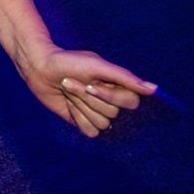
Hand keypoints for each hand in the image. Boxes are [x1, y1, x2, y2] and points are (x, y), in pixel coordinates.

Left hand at [20, 46, 156, 136]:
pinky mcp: (82, 122)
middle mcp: (110, 102)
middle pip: (113, 114)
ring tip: (68, 90)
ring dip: (80, 106)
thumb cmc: (69, 62)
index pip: (130, 103)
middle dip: (89, 99)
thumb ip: (125, 78)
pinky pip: (90, 132)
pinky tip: (67, 105)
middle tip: (72, 83)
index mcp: (118, 87)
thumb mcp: (97, 65)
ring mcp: (96, 113)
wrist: (40, 68)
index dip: (109, 96)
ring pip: (102, 123)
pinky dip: (77, 118)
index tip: (91, 84)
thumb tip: (153, 90)